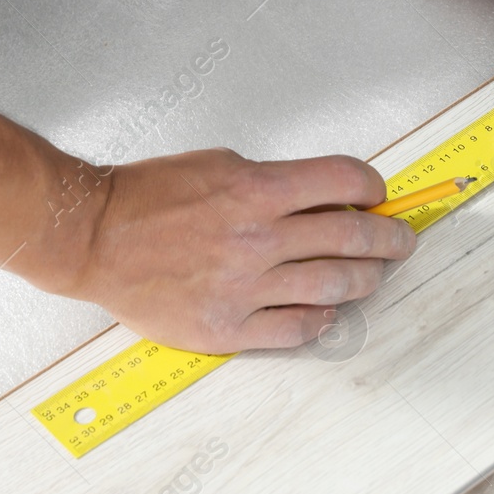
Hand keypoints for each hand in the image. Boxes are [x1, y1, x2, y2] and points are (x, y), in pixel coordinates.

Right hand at [56, 149, 416, 352]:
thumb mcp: (220, 164)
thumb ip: (274, 181)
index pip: (345, 181)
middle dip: (391, 237)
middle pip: (354, 237)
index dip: (374, 187)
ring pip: (336, 286)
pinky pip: (298, 328)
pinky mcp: (228, 327)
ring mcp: (245, 286)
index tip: (379, 194)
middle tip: (402, 239)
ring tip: (373, 274)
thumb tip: (327, 196)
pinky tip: (327, 310)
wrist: (92, 238)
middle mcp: (258, 237)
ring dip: (366, 278)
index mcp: (257, 189)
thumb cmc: (149, 198)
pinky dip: (322, 318)